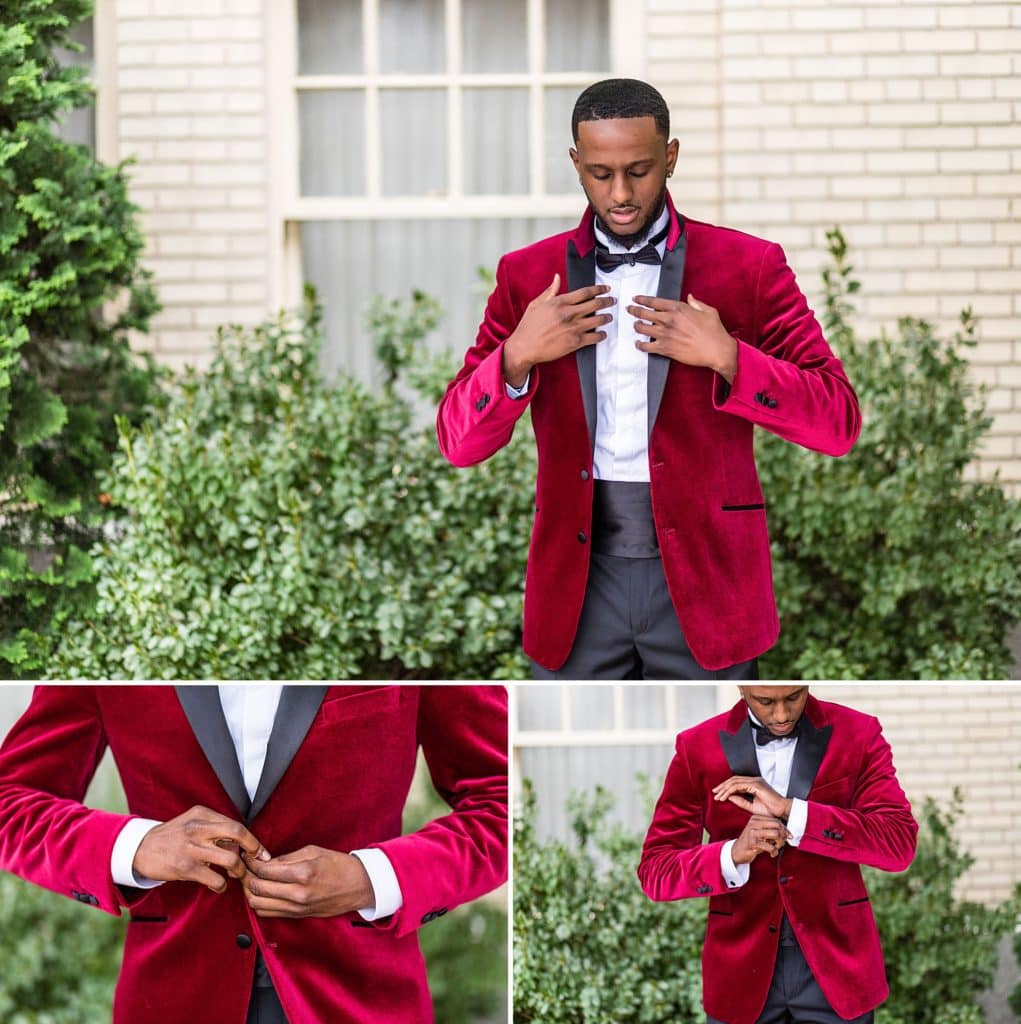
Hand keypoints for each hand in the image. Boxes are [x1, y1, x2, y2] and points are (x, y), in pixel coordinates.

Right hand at [132, 805, 268, 893]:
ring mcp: (191, 848)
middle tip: (257, 862)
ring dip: (238, 871)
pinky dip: (221, 885)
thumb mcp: (192, 822)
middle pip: (237, 834)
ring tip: (235, 875)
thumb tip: (243, 842)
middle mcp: (198, 827)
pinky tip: (219, 886)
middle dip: (253, 850)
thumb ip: (215, 828)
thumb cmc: (173, 836)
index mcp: (202, 814)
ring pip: (230, 859)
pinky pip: (215, 879)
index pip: (236, 825)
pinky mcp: (185, 867)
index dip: (253, 840)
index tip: (262, 853)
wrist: (139, 849)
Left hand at [241, 846, 373, 918]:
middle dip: (246, 877)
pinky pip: (268, 913)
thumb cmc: (339, 865)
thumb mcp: (314, 851)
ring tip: (251, 880)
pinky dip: (259, 903)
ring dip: (250, 892)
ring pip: (258, 905)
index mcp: (303, 873)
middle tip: (245, 867)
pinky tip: (262, 892)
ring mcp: (296, 908)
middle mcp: (297, 894)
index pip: (265, 871)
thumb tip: (265, 861)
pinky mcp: (297, 916)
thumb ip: (287, 858)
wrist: (359, 886)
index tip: (247, 856)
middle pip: (256, 889)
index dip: (251, 862)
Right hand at [502, 274, 614, 387]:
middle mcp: (568, 313)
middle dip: (607, 301)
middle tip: (612, 301)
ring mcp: (573, 328)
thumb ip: (550, 291)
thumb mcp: (536, 304)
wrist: (524, 347)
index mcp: (560, 302)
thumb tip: (557, 278)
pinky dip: (601, 335)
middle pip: (595, 304)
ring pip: (598, 320)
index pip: (585, 292)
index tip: (605, 289)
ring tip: (609, 317)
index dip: (598, 289)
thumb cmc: (528, 327)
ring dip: (606, 318)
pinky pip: (594, 337)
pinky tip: (603, 334)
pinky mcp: (575, 342)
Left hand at [627, 293, 736, 381]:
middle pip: (644, 313)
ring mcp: (665, 335)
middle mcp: (669, 320)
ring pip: (643, 329)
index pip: (654, 301)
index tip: (636, 298)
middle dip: (634, 310)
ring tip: (635, 325)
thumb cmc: (714, 331)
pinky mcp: (665, 349)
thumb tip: (690, 297)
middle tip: (629, 309)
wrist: (716, 350)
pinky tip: (638, 344)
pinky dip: (640, 345)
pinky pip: (647, 347)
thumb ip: (696, 303)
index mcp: (678, 308)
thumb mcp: (708, 311)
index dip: (642, 299)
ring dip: (637, 326)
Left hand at [713, 775, 792, 820]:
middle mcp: (754, 780)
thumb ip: (741, 801)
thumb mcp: (752, 807)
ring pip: (735, 782)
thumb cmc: (771, 811)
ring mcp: (755, 781)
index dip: (727, 787)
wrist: (783, 811)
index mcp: (754, 784)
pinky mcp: (756, 785)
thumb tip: (729, 797)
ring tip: (718, 796)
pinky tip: (725, 797)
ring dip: (724, 789)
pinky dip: (730, 791)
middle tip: (714, 793)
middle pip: (734, 780)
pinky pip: (739, 786)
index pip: (737, 782)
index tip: (719, 794)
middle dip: (723, 786)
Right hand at [731, 814, 792, 864]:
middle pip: (778, 826)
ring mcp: (752, 832)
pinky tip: (772, 854)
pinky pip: (770, 846)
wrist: (737, 851)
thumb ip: (771, 830)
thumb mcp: (760, 833)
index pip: (776, 821)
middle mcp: (754, 823)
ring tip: (776, 848)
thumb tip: (788, 833)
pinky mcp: (752, 843)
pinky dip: (774, 852)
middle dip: (783, 836)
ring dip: (779, 844)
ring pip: (776, 834)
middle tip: (781, 843)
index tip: (787, 837)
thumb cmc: (751, 842)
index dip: (785, 829)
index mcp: (756, 818)